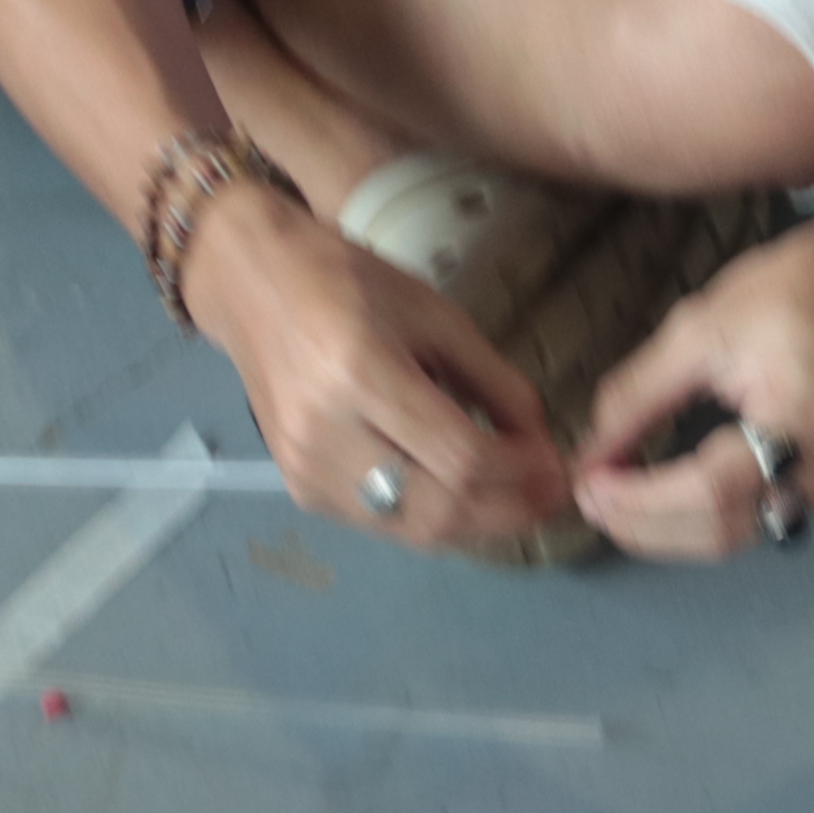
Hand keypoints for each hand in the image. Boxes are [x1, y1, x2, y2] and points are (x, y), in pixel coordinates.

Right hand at [193, 192, 571, 551]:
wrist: (254, 286)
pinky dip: (435, 520)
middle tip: (551, 495)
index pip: (461, 456)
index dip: (521, 472)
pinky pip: (384, 525)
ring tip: (520, 502)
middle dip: (508, 511)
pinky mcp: (301, 491)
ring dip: (477, 525)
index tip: (558, 464)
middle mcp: (325, 434)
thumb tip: (539, 443)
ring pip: (413, 530)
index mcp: (360, 374)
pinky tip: (467, 499)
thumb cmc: (348, 282)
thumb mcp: (435, 315)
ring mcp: (306, 471)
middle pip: (438, 509)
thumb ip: (494, 382)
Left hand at [567, 206, 813, 560]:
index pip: (710, 491)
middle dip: (647, 526)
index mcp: (804, 416)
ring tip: (619, 497)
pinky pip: (763, 514)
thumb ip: (639, 397)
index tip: (588, 485)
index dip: (640, 501)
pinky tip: (668, 493)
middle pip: (725, 529)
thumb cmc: (795, 287)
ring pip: (741, 534)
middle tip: (591, 498)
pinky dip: (708, 514)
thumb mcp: (700, 328)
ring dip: (672, 528)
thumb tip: (591, 453)